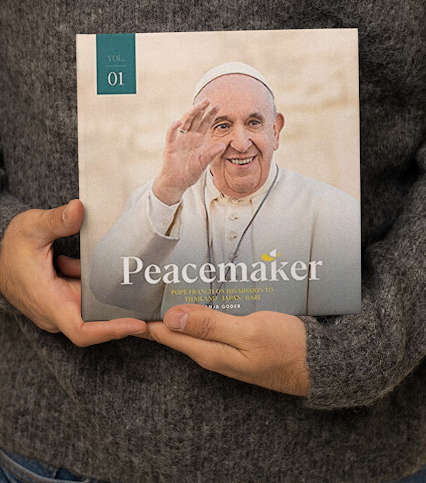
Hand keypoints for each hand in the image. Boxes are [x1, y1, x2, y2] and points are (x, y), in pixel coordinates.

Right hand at [0, 200, 146, 345]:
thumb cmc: (12, 245)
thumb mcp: (32, 227)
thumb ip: (55, 220)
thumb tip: (78, 209)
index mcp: (49, 301)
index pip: (82, 329)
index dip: (110, 331)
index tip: (137, 324)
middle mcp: (56, 311)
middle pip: (96, 323)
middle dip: (125, 316)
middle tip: (157, 307)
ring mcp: (61, 307)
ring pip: (94, 309)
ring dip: (116, 297)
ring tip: (146, 284)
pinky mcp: (65, 299)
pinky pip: (90, 298)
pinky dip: (103, 285)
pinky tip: (117, 269)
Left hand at [139, 305, 309, 394]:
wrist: (318, 364)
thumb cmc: (286, 347)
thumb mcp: (248, 332)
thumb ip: (210, 325)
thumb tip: (171, 317)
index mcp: (209, 352)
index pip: (165, 334)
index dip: (144, 318)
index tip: (126, 299)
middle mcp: (212, 353)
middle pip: (174, 332)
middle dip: (154, 312)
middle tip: (136, 287)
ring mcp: (224, 349)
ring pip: (190, 328)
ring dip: (174, 311)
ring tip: (156, 289)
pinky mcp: (236, 342)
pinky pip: (207, 326)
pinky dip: (196, 312)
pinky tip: (195, 299)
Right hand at [153, 99, 225, 204]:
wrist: (177, 183)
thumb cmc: (189, 173)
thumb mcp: (203, 164)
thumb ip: (211, 154)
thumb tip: (223, 145)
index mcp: (198, 140)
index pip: (205, 124)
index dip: (210, 115)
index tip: (218, 106)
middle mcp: (189, 137)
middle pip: (195, 120)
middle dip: (201, 110)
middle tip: (208, 100)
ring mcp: (179, 140)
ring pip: (184, 123)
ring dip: (190, 114)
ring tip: (197, 106)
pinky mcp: (170, 146)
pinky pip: (171, 134)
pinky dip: (173, 128)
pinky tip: (178, 122)